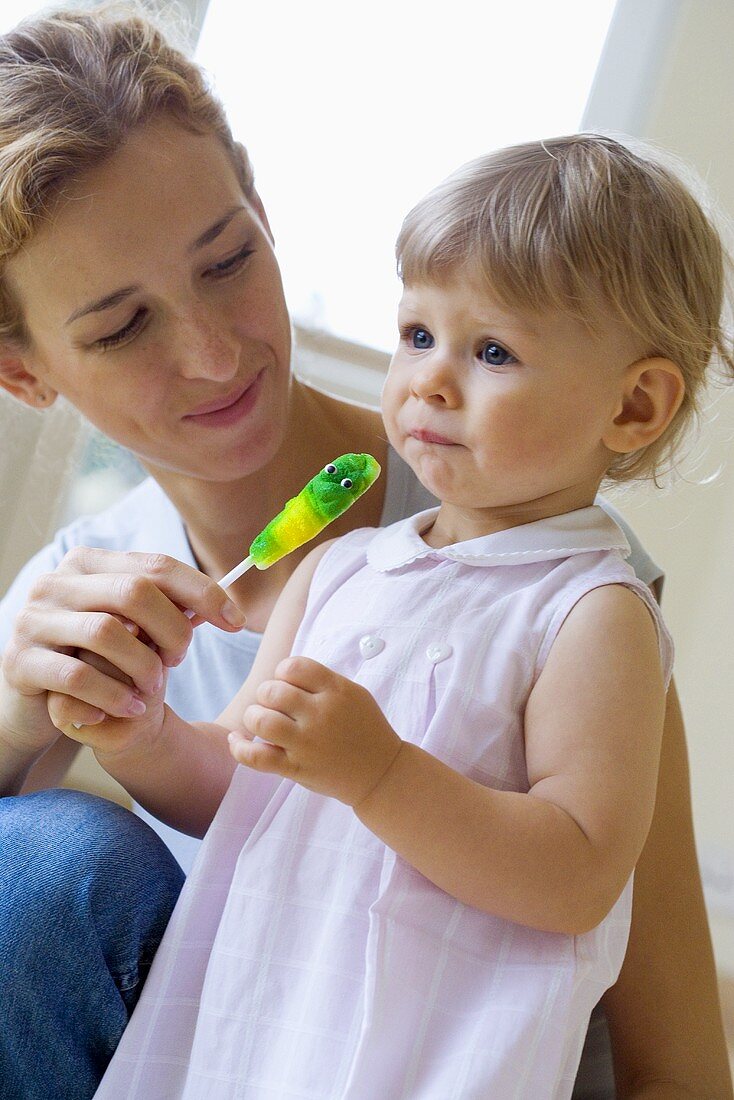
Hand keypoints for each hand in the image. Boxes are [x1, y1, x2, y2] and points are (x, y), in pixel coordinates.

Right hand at [0, 546, 245, 748]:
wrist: (34, 702)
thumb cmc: (93, 658)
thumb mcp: (130, 627)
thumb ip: (163, 610)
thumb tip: (220, 606)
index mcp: (88, 563)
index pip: (156, 565)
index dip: (203, 591)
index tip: (235, 621)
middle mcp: (56, 583)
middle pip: (134, 592)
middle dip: (173, 630)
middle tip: (180, 660)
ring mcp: (33, 621)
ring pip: (107, 632)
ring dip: (144, 665)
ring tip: (153, 688)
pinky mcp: (20, 662)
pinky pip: (78, 676)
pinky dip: (114, 694)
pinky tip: (131, 707)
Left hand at [228, 656, 401, 805]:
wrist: (381, 772)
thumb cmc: (364, 728)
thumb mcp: (353, 693)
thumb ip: (320, 681)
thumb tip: (280, 672)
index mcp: (336, 691)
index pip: (293, 666)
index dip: (282, 671)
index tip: (288, 684)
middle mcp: (321, 715)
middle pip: (272, 691)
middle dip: (266, 694)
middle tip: (275, 705)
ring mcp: (307, 743)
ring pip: (260, 720)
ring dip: (254, 716)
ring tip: (261, 721)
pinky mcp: (297, 769)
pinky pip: (257, 757)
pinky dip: (239, 747)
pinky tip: (236, 740)